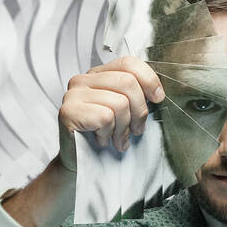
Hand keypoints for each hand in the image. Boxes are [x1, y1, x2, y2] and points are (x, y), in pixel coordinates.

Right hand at [56, 56, 165, 171]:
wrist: (78, 162)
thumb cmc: (102, 135)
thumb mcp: (124, 111)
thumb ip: (134, 95)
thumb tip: (157, 93)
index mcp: (97, 75)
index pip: (128, 63)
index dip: (148, 79)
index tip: (157, 98)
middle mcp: (83, 80)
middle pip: (127, 82)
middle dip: (140, 111)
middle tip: (137, 129)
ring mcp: (73, 95)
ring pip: (119, 103)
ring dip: (124, 128)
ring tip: (118, 139)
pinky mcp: (68, 112)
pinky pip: (105, 117)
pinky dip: (108, 133)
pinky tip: (102, 139)